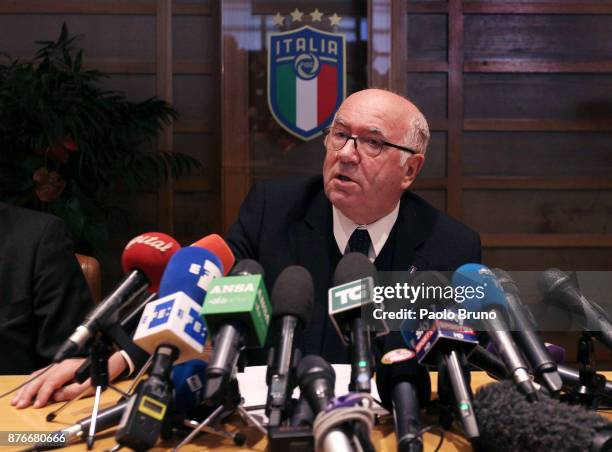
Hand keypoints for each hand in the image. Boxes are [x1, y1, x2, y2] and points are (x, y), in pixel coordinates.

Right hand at [11, 352, 127, 408]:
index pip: (52, 382)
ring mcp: (59, 365)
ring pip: (38, 375)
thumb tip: (54, 396)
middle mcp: (62, 365)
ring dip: (27, 388)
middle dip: (29, 392)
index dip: (43, 394)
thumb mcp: (88, 387)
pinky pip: (41, 373)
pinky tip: (26, 388)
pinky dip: (31, 382)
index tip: (37, 404)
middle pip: (41, 378)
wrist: (106, 364)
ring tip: (18, 399)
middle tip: (20, 404)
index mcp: (69, 368)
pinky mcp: (58, 368)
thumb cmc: (98, 375)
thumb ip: (70, 392)